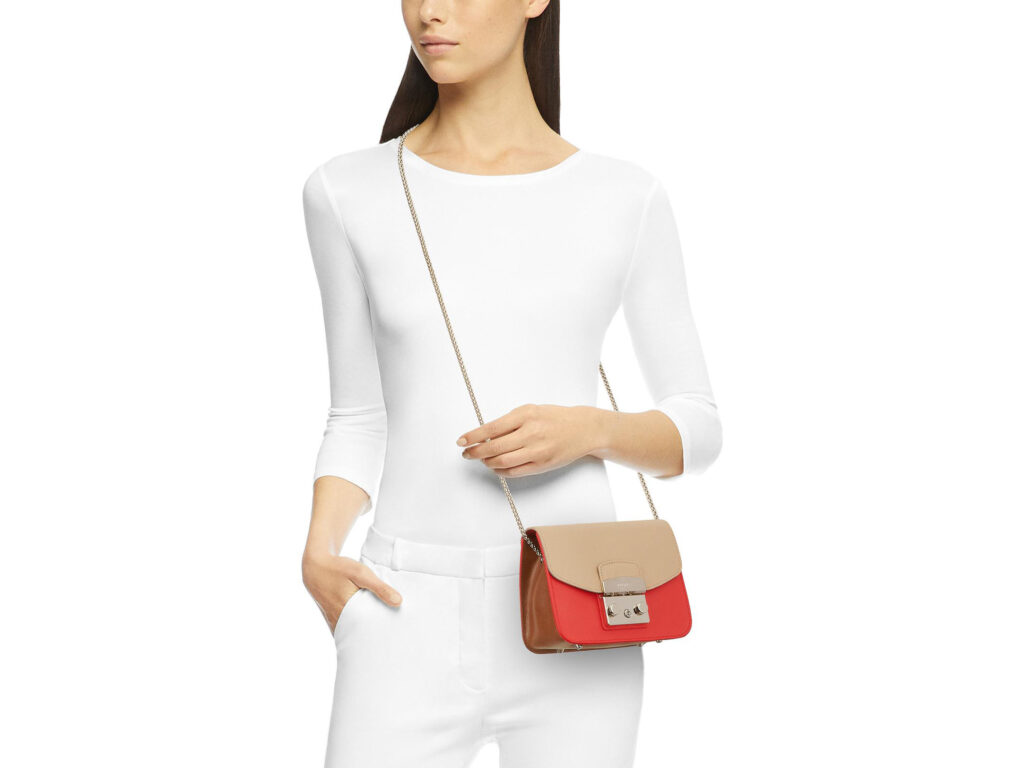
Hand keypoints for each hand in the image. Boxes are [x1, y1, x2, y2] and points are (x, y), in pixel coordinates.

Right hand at [302, 551, 401, 634]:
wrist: (315, 567)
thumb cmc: (338, 569)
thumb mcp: (361, 574)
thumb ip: (380, 588)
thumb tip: (399, 602)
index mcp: (347, 614)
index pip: (367, 634)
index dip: (380, 638)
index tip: (393, 640)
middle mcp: (339, 622)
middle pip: (360, 636)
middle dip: (374, 639)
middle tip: (392, 640)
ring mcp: (334, 622)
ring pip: (352, 633)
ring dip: (364, 634)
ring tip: (382, 636)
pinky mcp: (332, 619)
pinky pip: (346, 628)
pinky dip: (355, 628)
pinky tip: (366, 626)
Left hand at [455, 404, 605, 477]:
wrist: (583, 429)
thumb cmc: (556, 418)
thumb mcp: (531, 410)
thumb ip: (509, 421)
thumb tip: (485, 434)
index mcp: (526, 415)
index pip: (492, 428)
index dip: (473, 436)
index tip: (461, 441)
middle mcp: (531, 433)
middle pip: (494, 447)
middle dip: (476, 452)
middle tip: (467, 453)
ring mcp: (537, 451)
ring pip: (503, 461)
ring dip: (488, 462)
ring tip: (482, 459)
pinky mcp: (542, 465)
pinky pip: (515, 472)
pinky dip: (501, 470)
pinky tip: (496, 466)